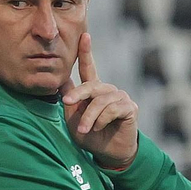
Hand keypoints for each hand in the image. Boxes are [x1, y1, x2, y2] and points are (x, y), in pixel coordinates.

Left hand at [61, 33, 137, 167]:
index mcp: (94, 91)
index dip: (86, 52)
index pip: (89, 68)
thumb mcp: (73, 119)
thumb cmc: (90, 137)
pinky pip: (112, 109)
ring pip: (100, 101)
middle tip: (66, 103)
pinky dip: (101, 120)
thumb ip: (69, 101)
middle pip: (92, 85)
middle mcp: (108, 91)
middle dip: (78, 94)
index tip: (85, 35)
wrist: (108, 154)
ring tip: (84, 130)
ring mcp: (120, 97)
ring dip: (89, 117)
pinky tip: (99, 128)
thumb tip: (61, 80)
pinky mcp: (130, 107)